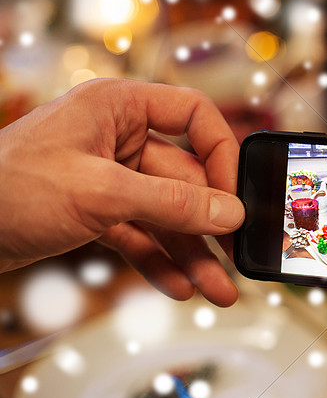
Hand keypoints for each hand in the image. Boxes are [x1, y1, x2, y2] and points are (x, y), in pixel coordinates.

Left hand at [0, 79, 243, 306]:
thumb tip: (229, 214)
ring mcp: (106, 176)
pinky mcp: (93, 211)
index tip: (233, 196)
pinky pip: (139, 234)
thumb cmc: (7, 188)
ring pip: (164, 214)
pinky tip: (178, 286)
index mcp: (118, 108)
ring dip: (189, 253)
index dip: (220, 153)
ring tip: (215, 289)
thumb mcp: (102, 194)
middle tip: (233, 260)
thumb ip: (172, 203)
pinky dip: (157, 260)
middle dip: (208, 225)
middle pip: (184, 178)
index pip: (193, 115)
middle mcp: (116, 138)